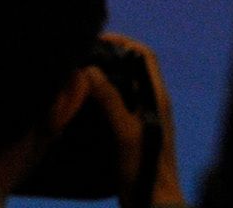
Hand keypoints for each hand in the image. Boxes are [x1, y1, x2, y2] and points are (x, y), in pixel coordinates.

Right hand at [80, 33, 185, 207]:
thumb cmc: (146, 171)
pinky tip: (80, 104)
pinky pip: (115, 105)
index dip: (124, 43)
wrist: (154, 205)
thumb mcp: (127, 134)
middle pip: (130, 68)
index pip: (144, 56)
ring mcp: (142, 119)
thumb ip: (111, 101)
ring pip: (121, 86)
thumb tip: (92, 71)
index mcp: (157, 99)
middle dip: (107, 58)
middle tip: (80, 57)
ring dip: (101, 78)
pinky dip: (99, 97)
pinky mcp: (131, 133)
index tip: (98, 40)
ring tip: (75, 76)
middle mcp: (151, 104)